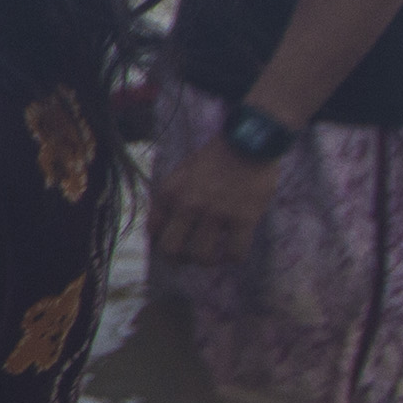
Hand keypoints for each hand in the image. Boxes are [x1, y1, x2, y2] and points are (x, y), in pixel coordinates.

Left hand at [148, 136, 286, 269]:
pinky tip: (234, 251)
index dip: (161, 242)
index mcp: (170, 192)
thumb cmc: (216, 156)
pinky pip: (235, 254)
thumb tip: (163, 225)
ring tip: (214, 255)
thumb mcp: (182, 170)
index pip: (153, 231)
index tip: (174, 242)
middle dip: (179, 259)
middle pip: (171, 250)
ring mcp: (216, 213)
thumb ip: (172, 196)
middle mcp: (188, 204)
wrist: (250, 140)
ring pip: (202, 257)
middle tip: (190, 257)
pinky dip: (233, 258)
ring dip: (207, 262)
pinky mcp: (244, 218)